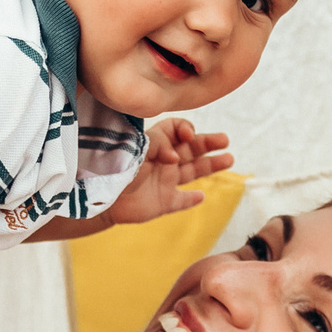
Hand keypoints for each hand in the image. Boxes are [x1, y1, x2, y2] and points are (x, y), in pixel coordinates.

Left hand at [102, 119, 232, 227]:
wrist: (102, 197)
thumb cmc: (116, 166)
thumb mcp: (137, 147)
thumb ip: (157, 145)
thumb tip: (175, 157)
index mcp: (157, 143)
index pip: (177, 129)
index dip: (185, 129)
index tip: (188, 135)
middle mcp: (164, 160)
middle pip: (192, 148)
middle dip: (208, 143)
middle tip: (224, 140)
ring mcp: (165, 181)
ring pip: (193, 171)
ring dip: (211, 165)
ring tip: (229, 159)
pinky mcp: (164, 202)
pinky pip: (182, 201)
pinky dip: (192, 199)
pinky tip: (201, 196)